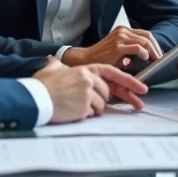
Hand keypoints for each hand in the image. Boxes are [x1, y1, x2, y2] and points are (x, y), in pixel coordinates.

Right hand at [34, 63, 148, 122]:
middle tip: (83, 100)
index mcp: (86, 69)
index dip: (131, 82)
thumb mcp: (53, 69)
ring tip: (74, 104)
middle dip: (100, 99)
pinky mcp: (84, 107)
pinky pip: (93, 114)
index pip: (114, 73)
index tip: (143, 89)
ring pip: (101, 105)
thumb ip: (61, 65)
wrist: (34, 99)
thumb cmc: (42, 85)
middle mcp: (90, 79)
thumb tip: (55, 62)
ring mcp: (88, 94)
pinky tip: (72, 110)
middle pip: (107, 93)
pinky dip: (85, 114)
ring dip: (91, 108)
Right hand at [69, 26, 162, 67]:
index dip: (154, 44)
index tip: (159, 54)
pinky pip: (138, 48)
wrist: (86, 59)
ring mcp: (120, 37)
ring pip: (145, 41)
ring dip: (153, 52)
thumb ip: (131, 51)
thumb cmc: (102, 58)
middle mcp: (122, 31)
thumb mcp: (119, 51)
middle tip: (160, 59)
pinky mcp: (118, 46)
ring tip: (155, 61)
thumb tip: (147, 56)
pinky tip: (145, 59)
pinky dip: (145, 53)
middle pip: (147, 36)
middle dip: (156, 48)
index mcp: (123, 31)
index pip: (145, 34)